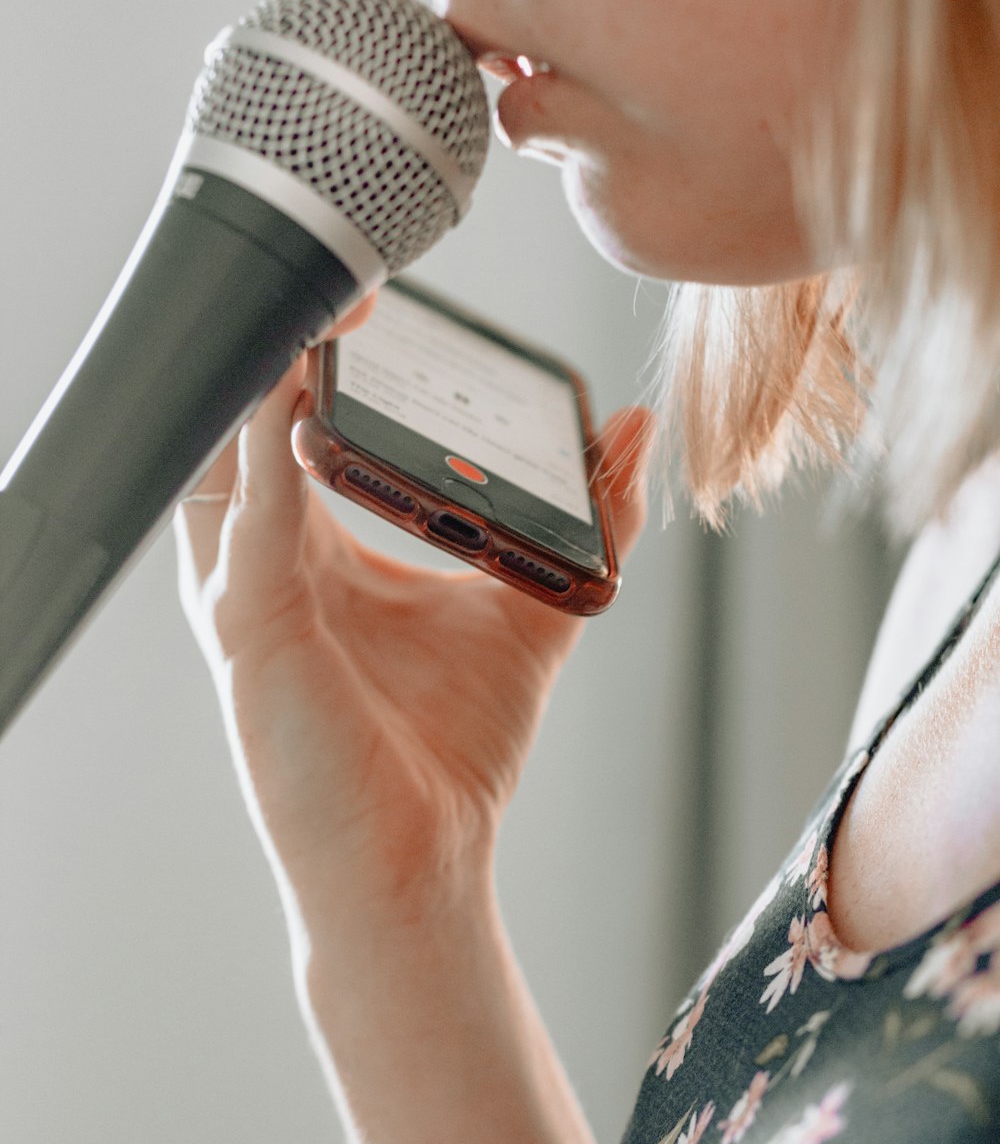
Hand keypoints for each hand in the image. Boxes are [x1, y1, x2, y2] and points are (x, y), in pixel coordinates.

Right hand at [174, 296, 653, 930]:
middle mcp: (270, 566)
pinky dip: (267, 451)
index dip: (326, 363)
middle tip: (347, 280)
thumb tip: (636, 431)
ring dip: (264, 381)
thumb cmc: (452, 750)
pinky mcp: (249, 632)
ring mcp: (246, 596)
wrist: (420, 862)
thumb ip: (587, 521)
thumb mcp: (531, 609)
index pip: (301, 433)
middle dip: (287, 352)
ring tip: (318, 308)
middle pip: (250, 430)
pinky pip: (246, 520)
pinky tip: (298, 393)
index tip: (379, 301)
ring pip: (226, 459)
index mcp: (318, 556)